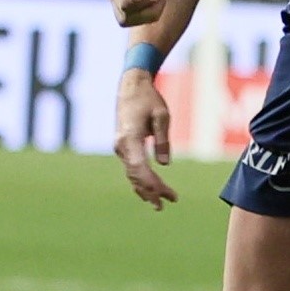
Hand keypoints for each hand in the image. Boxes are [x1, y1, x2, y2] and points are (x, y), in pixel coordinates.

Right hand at [106, 0, 173, 26]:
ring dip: (146, 16)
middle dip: (146, 14)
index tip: (161, 0)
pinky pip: (130, 19)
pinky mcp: (121, 1)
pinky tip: (154, 2)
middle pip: (124, 18)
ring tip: (158, 2)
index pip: (126, 5)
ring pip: (125, 21)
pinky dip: (145, 16)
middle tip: (161, 2)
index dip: (145, 7)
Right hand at [114, 71, 178, 209]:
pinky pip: (131, 168)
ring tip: (160, 204)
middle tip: (169, 203)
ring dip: (146, 189)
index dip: (153, 185)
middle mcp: (121, 146)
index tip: (167, 195)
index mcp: (129, 138)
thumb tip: (164, 164)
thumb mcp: (162, 116)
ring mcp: (120, 147)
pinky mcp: (123, 147)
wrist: (131, 86)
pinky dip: (140, 181)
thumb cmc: (149, 99)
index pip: (140, 169)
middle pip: (136, 175)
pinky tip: (150, 191)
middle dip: (152, 191)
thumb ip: (163, 140)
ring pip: (132, 174)